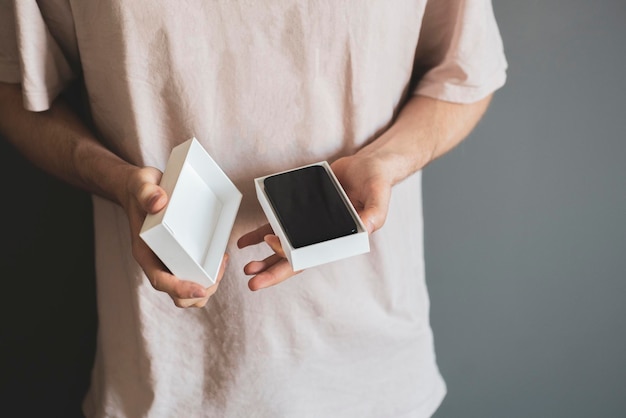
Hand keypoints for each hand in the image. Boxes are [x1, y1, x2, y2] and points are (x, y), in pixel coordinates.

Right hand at [121, 166, 226, 307]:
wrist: (144, 188)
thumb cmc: (141, 188)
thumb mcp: (141, 184)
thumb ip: (147, 191)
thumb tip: (159, 202)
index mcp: (145, 253)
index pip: (160, 281)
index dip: (180, 289)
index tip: (200, 289)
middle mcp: (158, 262)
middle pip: (178, 295)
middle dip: (201, 291)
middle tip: (219, 270)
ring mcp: (171, 260)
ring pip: (190, 289)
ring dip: (209, 284)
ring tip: (222, 262)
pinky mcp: (183, 255)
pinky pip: (197, 273)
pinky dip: (211, 273)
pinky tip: (221, 257)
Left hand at [237, 152, 392, 290]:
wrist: (367, 166)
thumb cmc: (375, 183)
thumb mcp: (378, 197)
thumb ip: (374, 214)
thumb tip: (365, 230)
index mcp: (337, 239)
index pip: (311, 255)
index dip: (291, 257)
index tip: (273, 245)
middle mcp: (319, 236)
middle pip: (293, 259)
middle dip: (272, 272)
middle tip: (253, 281)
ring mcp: (307, 225)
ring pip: (282, 246)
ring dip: (265, 259)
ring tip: (248, 267)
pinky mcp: (300, 211)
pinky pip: (277, 224)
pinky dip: (259, 234)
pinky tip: (246, 241)